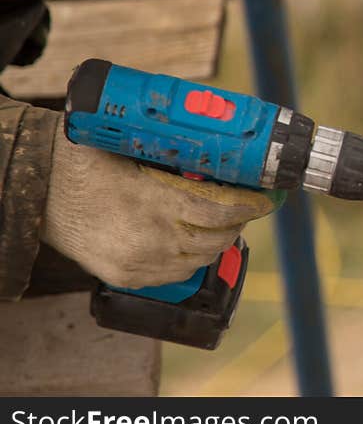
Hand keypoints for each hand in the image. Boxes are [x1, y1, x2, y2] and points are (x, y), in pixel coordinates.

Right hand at [40, 121, 283, 288]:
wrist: (36, 190)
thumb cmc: (83, 160)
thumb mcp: (132, 146)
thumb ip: (174, 154)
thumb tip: (221, 149)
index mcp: (152, 202)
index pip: (220, 212)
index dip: (250, 206)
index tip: (266, 198)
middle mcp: (148, 238)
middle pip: (216, 239)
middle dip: (238, 222)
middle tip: (245, 205)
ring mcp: (137, 262)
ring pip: (200, 259)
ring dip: (217, 240)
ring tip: (220, 221)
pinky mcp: (125, 277)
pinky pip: (176, 273)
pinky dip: (192, 256)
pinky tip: (193, 239)